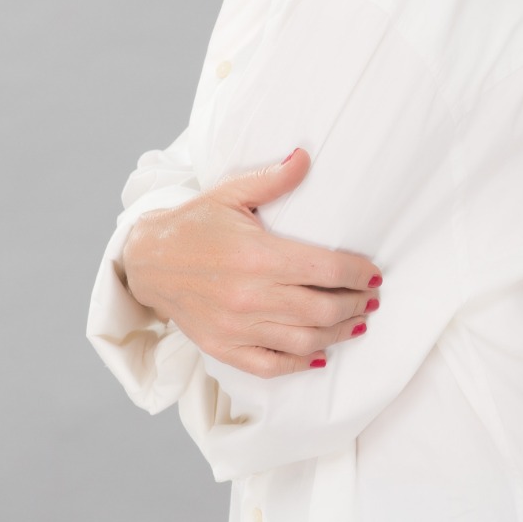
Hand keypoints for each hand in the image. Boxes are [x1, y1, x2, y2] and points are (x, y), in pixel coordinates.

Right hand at [119, 147, 381, 377]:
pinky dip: (301, 363)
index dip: (359, 274)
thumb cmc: (193, 225)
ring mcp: (237, 327)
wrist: (147, 261)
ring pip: (306, 340)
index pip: (327, 270)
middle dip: (356, 305)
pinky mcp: (224, 347)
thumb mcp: (230, 194)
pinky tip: (320, 352)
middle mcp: (250, 296)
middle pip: (324, 309)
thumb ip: (272, 179)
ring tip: (356, 323)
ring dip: (338, 333)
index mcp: (258, 256)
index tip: (374, 275)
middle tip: (370, 299)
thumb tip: (306, 156)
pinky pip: (273, 365)